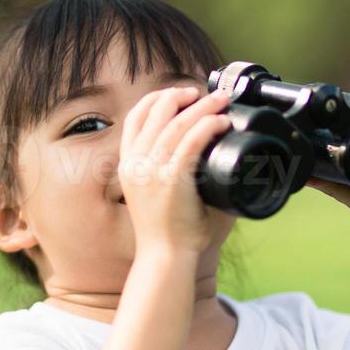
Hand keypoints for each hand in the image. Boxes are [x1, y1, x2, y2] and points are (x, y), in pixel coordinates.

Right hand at [118, 86, 231, 254]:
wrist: (164, 257)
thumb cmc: (167, 231)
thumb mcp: (154, 193)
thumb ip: (166, 171)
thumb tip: (194, 154)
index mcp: (128, 164)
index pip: (136, 118)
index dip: (158, 99)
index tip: (180, 94)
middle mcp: (136, 163)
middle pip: (157, 113)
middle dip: (183, 96)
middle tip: (205, 92)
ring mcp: (152, 171)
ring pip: (177, 124)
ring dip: (202, 107)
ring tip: (221, 100)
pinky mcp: (171, 180)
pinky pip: (191, 143)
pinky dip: (207, 127)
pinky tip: (221, 122)